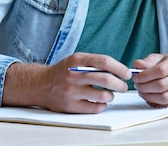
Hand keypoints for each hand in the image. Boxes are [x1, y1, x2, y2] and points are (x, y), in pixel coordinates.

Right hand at [2, 53, 131, 113]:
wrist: (40, 85)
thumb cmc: (63, 71)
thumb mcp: (76, 60)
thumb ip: (94, 63)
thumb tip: (119, 70)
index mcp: (77, 60)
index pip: (105, 62)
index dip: (120, 68)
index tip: (127, 74)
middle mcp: (74, 75)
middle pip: (106, 79)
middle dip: (120, 84)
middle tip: (124, 86)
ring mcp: (72, 91)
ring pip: (103, 95)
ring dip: (111, 96)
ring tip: (110, 94)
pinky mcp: (70, 106)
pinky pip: (95, 108)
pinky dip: (102, 105)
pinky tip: (99, 102)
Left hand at [132, 53, 167, 108]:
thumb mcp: (161, 58)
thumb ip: (148, 61)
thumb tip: (138, 64)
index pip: (160, 71)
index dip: (145, 75)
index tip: (137, 77)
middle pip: (161, 86)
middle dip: (144, 87)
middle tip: (137, 85)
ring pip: (163, 98)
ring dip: (148, 96)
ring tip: (142, 91)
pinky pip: (166, 106)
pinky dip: (154, 103)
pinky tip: (150, 97)